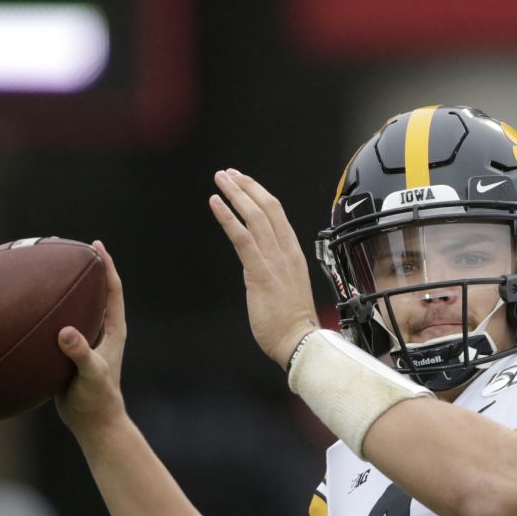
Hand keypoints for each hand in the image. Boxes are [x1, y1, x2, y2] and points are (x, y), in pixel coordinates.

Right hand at [56, 240, 127, 433]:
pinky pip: (56, 324)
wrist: (92, 422)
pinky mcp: (69, 352)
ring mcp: (84, 340)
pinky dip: (44, 313)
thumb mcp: (91, 375)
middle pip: (93, 291)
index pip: (112, 290)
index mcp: (113, 330)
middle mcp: (100, 330)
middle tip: (64, 247)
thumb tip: (65, 332)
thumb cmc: (97, 399)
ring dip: (61, 289)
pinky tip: (22, 308)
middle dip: (82, 269)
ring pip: (73, 307)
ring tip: (41, 269)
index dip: (106, 266)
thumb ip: (80, 354)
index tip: (95, 245)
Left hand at [209, 169, 318, 365]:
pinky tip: (216, 202)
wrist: (300, 342)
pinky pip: (242, 237)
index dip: (260, 195)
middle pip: (268, 208)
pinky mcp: (260, 272)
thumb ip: (275, 274)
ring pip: (255, 216)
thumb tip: (261, 271)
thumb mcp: (287, 290)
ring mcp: (274, 261)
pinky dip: (227, 217)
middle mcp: (286, 253)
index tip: (245, 183)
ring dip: (236, 194)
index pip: (278, 215)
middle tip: (228, 173)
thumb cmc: (292, 324)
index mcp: (293, 256)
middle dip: (246, 186)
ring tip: (220, 179)